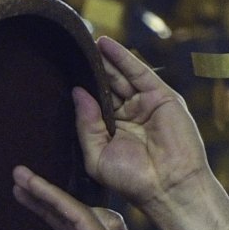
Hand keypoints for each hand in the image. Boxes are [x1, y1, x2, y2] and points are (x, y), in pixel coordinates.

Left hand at [73, 35, 209, 212]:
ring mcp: (145, 105)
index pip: (93, 104)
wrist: (168, 187)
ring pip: (120, 77)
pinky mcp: (161, 96)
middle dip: (92, 70)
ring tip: (86, 43)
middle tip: (72, 51)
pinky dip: (122, 57)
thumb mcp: (97, 155)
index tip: (60, 72)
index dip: (81, 89)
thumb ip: (86, 124)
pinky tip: (105, 44)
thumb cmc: (133, 179)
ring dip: (104, 60)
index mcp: (111, 131)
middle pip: (106, 87)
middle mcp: (128, 116)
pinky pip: (138, 72)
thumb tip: (78, 92)